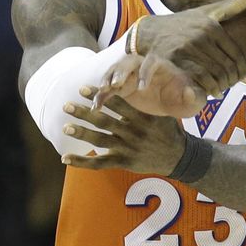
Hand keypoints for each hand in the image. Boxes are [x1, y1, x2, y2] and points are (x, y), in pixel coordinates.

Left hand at [60, 87, 186, 173]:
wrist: (180, 158)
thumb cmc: (170, 132)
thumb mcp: (163, 114)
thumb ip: (147, 102)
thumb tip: (135, 82)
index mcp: (142, 118)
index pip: (117, 104)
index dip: (100, 96)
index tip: (83, 88)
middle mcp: (133, 133)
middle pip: (104, 121)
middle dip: (84, 113)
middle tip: (66, 105)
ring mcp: (127, 149)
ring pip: (99, 141)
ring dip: (81, 133)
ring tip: (65, 127)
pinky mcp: (124, 163)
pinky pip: (99, 163)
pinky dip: (82, 162)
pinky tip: (65, 158)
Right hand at [93, 53, 203, 118]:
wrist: (175, 105)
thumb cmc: (186, 100)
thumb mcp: (194, 101)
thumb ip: (194, 97)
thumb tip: (189, 92)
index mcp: (162, 66)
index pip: (151, 62)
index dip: (145, 72)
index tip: (142, 88)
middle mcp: (144, 67)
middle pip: (129, 61)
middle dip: (121, 71)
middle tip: (115, 85)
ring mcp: (131, 76)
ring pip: (115, 71)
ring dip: (107, 79)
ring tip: (102, 92)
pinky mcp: (122, 88)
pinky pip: (108, 89)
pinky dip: (100, 96)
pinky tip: (96, 108)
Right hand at [135, 4, 245, 96]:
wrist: (150, 32)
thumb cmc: (184, 25)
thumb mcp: (207, 12)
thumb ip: (229, 7)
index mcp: (211, 27)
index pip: (236, 54)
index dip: (242, 69)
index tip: (243, 76)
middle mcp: (200, 36)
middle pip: (226, 67)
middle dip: (231, 80)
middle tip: (231, 86)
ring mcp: (186, 48)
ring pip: (213, 75)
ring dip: (220, 86)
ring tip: (221, 91)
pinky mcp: (173, 60)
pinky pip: (197, 78)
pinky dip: (206, 88)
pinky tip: (208, 92)